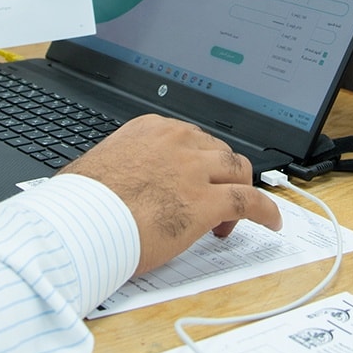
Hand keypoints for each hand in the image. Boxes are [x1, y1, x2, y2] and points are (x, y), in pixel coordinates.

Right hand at [63, 117, 280, 275]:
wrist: (80, 222)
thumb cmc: (79, 202)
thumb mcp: (95, 166)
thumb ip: (116, 166)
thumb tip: (109, 179)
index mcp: (150, 130)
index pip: (190, 138)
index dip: (197, 162)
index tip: (194, 178)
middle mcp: (178, 143)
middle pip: (218, 151)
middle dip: (220, 175)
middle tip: (212, 199)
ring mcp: (195, 171)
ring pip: (239, 170)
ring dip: (241, 190)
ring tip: (235, 215)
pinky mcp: (208, 203)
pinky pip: (251, 202)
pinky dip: (267, 211)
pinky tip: (272, 222)